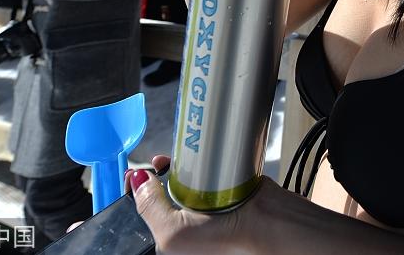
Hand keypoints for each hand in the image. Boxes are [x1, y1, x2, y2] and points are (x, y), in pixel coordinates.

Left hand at [130, 155, 269, 253]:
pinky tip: (194, 160)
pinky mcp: (221, 192)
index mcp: (169, 239)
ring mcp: (203, 209)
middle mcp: (184, 226)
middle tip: (154, 165)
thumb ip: (150, 207)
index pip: (143, 212)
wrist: (269, 225)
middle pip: (160, 195)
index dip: (136, 191)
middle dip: (154, 178)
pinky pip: (202, 174)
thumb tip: (137, 181)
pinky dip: (197, 165)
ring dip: (175, 169)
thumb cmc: (227, 243)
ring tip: (171, 161)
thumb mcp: (172, 233)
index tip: (135, 174)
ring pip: (180, 182)